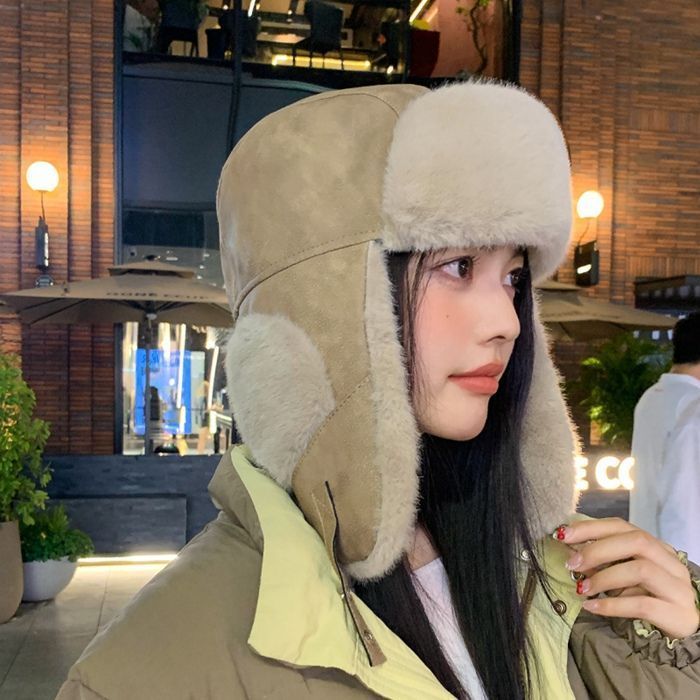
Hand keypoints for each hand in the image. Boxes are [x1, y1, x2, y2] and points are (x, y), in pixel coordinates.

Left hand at [555, 518, 699, 639]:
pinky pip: (643, 604)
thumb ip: (604, 559)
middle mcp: (670, 561)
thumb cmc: (648, 595)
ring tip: (581, 588)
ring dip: (604, 577)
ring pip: (641, 570)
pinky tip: (592, 606)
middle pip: (636, 542)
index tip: (562, 535)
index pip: (622, 526)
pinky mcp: (678, 614)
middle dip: (597, 550)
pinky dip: (613, 605)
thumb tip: (570, 549)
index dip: (590, 528)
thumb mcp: (625, 573)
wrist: (683, 630)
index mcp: (655, 546)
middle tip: (572, 564)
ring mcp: (677, 587)